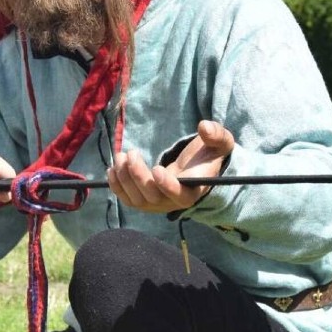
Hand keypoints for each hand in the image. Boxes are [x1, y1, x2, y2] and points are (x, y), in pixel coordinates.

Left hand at [107, 120, 234, 213]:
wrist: (193, 169)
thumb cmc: (207, 154)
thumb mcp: (219, 142)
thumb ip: (216, 135)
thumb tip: (204, 127)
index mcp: (193, 190)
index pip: (181, 196)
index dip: (168, 186)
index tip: (157, 169)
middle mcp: (173, 202)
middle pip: (153, 197)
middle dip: (138, 175)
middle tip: (131, 153)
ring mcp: (156, 204)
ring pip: (136, 200)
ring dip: (124, 178)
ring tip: (121, 156)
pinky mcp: (142, 201)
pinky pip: (126, 199)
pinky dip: (117, 186)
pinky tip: (112, 169)